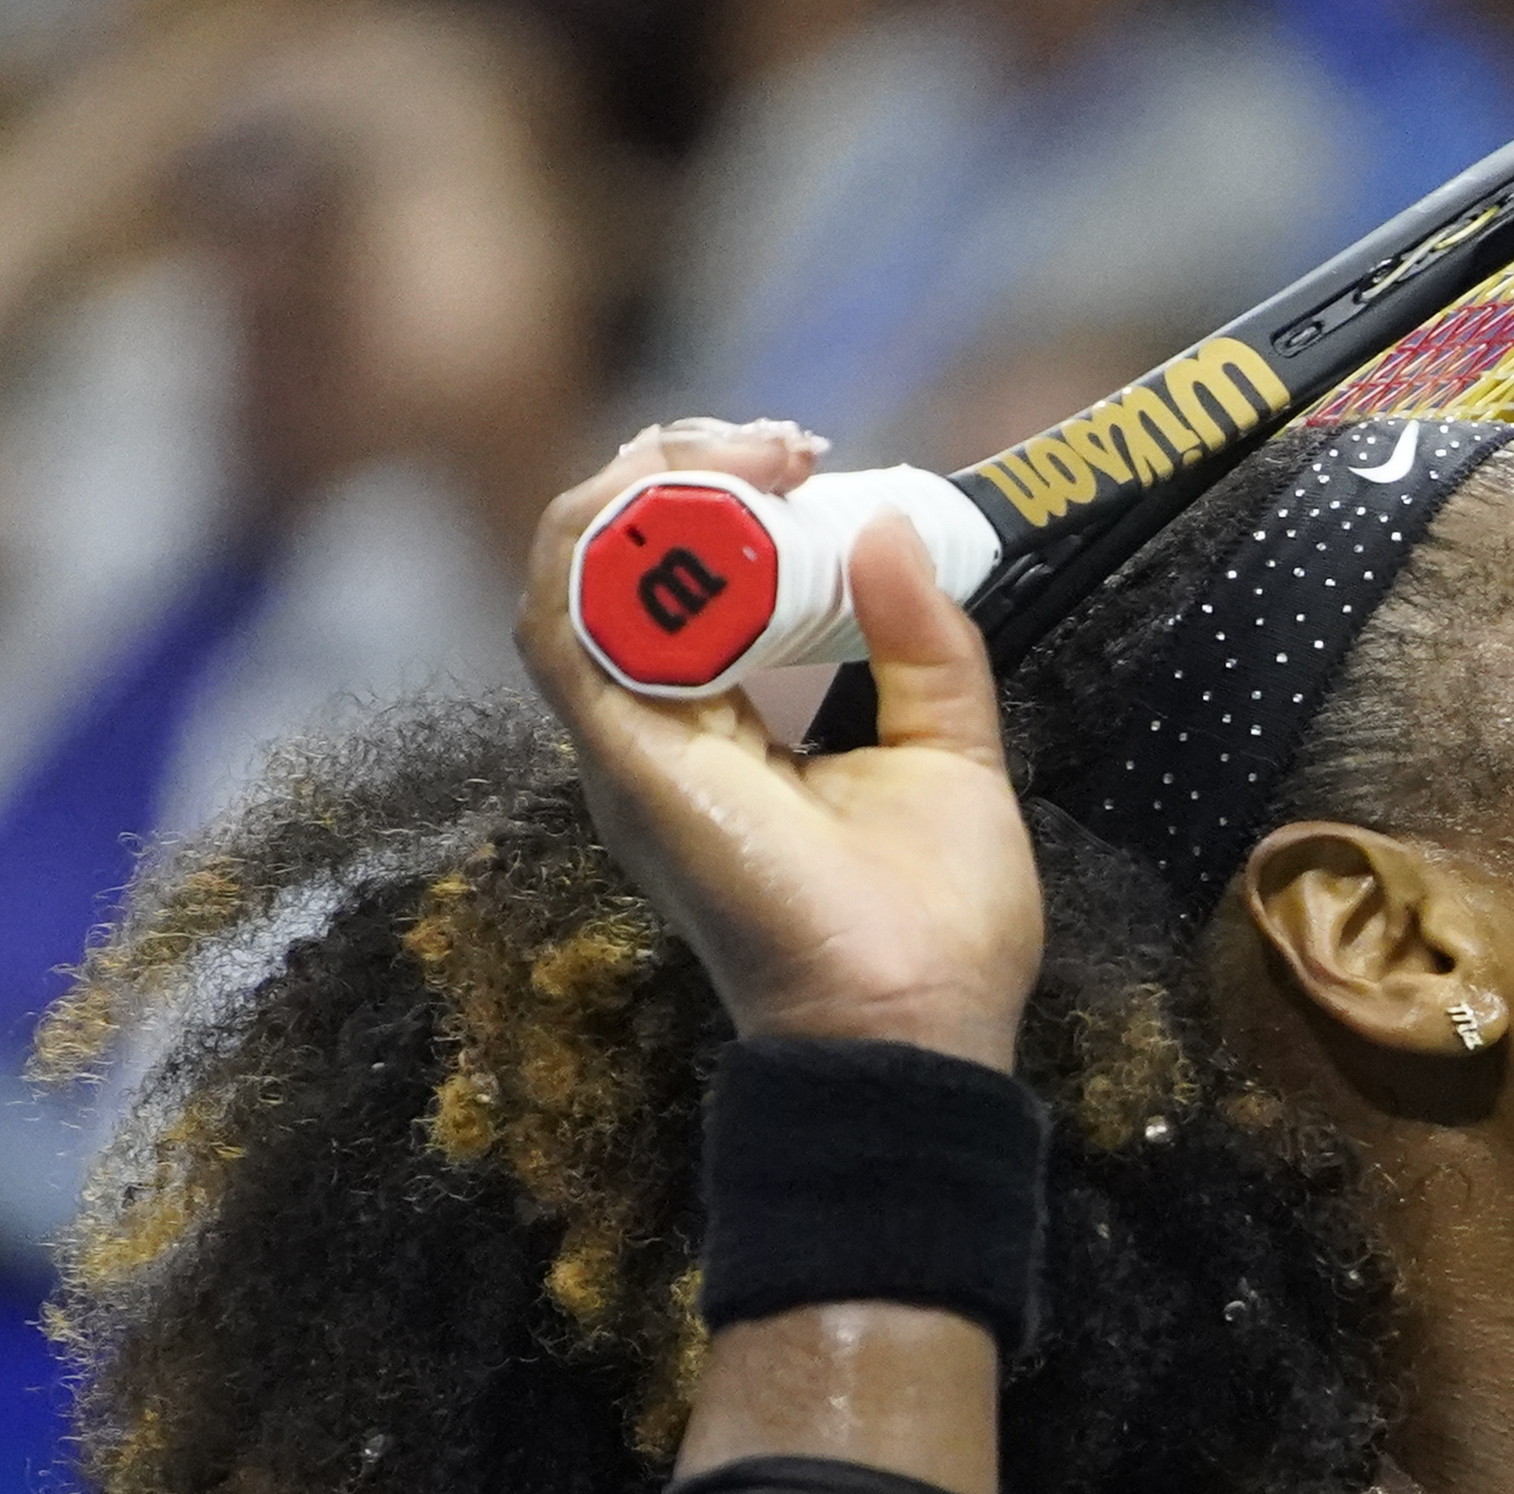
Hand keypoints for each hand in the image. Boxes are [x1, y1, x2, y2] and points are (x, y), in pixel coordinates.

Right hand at [517, 420, 1042, 1070]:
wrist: (914, 1029)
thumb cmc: (935, 927)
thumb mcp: (949, 750)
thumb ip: (923, 644)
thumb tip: (891, 528)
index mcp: (719, 737)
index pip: (676, 586)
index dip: (725, 500)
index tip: (812, 460)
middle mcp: (656, 736)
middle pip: (612, 562)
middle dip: (683, 469)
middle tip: (785, 445)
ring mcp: (630, 749)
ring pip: (571, 574)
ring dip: (647, 487)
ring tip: (753, 455)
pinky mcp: (625, 761)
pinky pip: (564, 624)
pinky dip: (611, 540)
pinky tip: (705, 497)